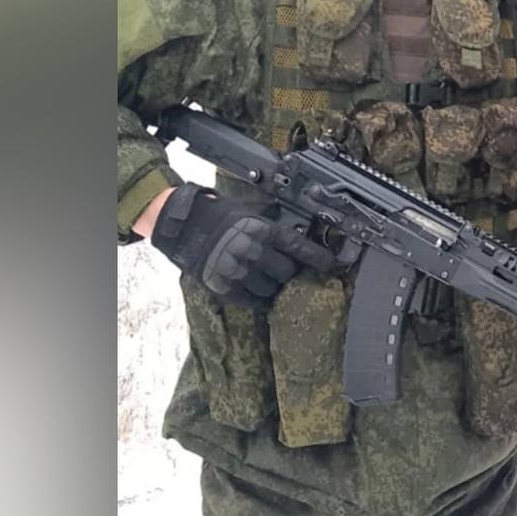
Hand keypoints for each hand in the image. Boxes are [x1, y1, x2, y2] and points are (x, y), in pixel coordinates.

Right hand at [150, 183, 334, 307]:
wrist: (185, 227)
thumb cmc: (220, 217)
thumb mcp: (251, 214)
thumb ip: (274, 229)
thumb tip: (302, 241)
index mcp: (262, 230)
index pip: (299, 247)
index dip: (318, 258)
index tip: (331, 265)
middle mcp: (253, 251)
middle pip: (287, 272)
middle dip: (287, 271)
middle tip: (281, 267)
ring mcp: (239, 272)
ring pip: (272, 290)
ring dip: (272, 286)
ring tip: (262, 276)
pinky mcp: (226, 288)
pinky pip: (253, 301)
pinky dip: (258, 298)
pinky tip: (253, 288)